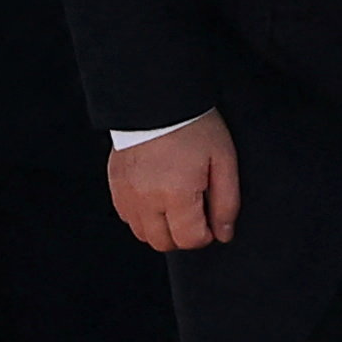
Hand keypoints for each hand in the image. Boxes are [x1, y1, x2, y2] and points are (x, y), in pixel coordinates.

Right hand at [108, 111, 240, 252]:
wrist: (157, 98)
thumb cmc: (193, 126)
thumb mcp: (222, 160)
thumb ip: (226, 202)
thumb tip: (223, 234)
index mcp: (176, 194)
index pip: (190, 240)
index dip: (206, 235)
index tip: (210, 218)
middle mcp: (147, 199)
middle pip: (164, 243)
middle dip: (183, 235)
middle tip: (194, 211)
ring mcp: (127, 193)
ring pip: (142, 234)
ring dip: (161, 227)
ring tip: (174, 202)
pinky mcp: (115, 184)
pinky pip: (127, 216)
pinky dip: (142, 214)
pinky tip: (155, 195)